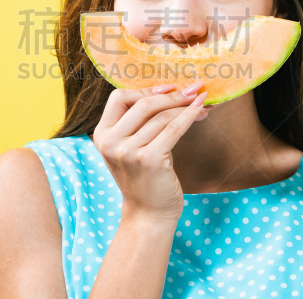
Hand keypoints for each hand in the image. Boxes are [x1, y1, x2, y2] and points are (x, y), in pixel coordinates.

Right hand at [91, 82, 207, 222]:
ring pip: (161, 116)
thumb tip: (170, 91)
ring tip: (201, 103)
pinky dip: (189, 116)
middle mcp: (111, 141)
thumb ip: (140, 123)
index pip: (119, 97)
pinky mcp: (149, 159)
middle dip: (172, 95)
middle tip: (193, 90)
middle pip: (143, 103)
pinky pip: (173, 128)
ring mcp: (128, 151)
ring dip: (185, 106)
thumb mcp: (131, 148)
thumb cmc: (145, 179)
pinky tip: (200, 111)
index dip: (145, 89)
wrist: (148, 215)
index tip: (169, 88)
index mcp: (102, 134)